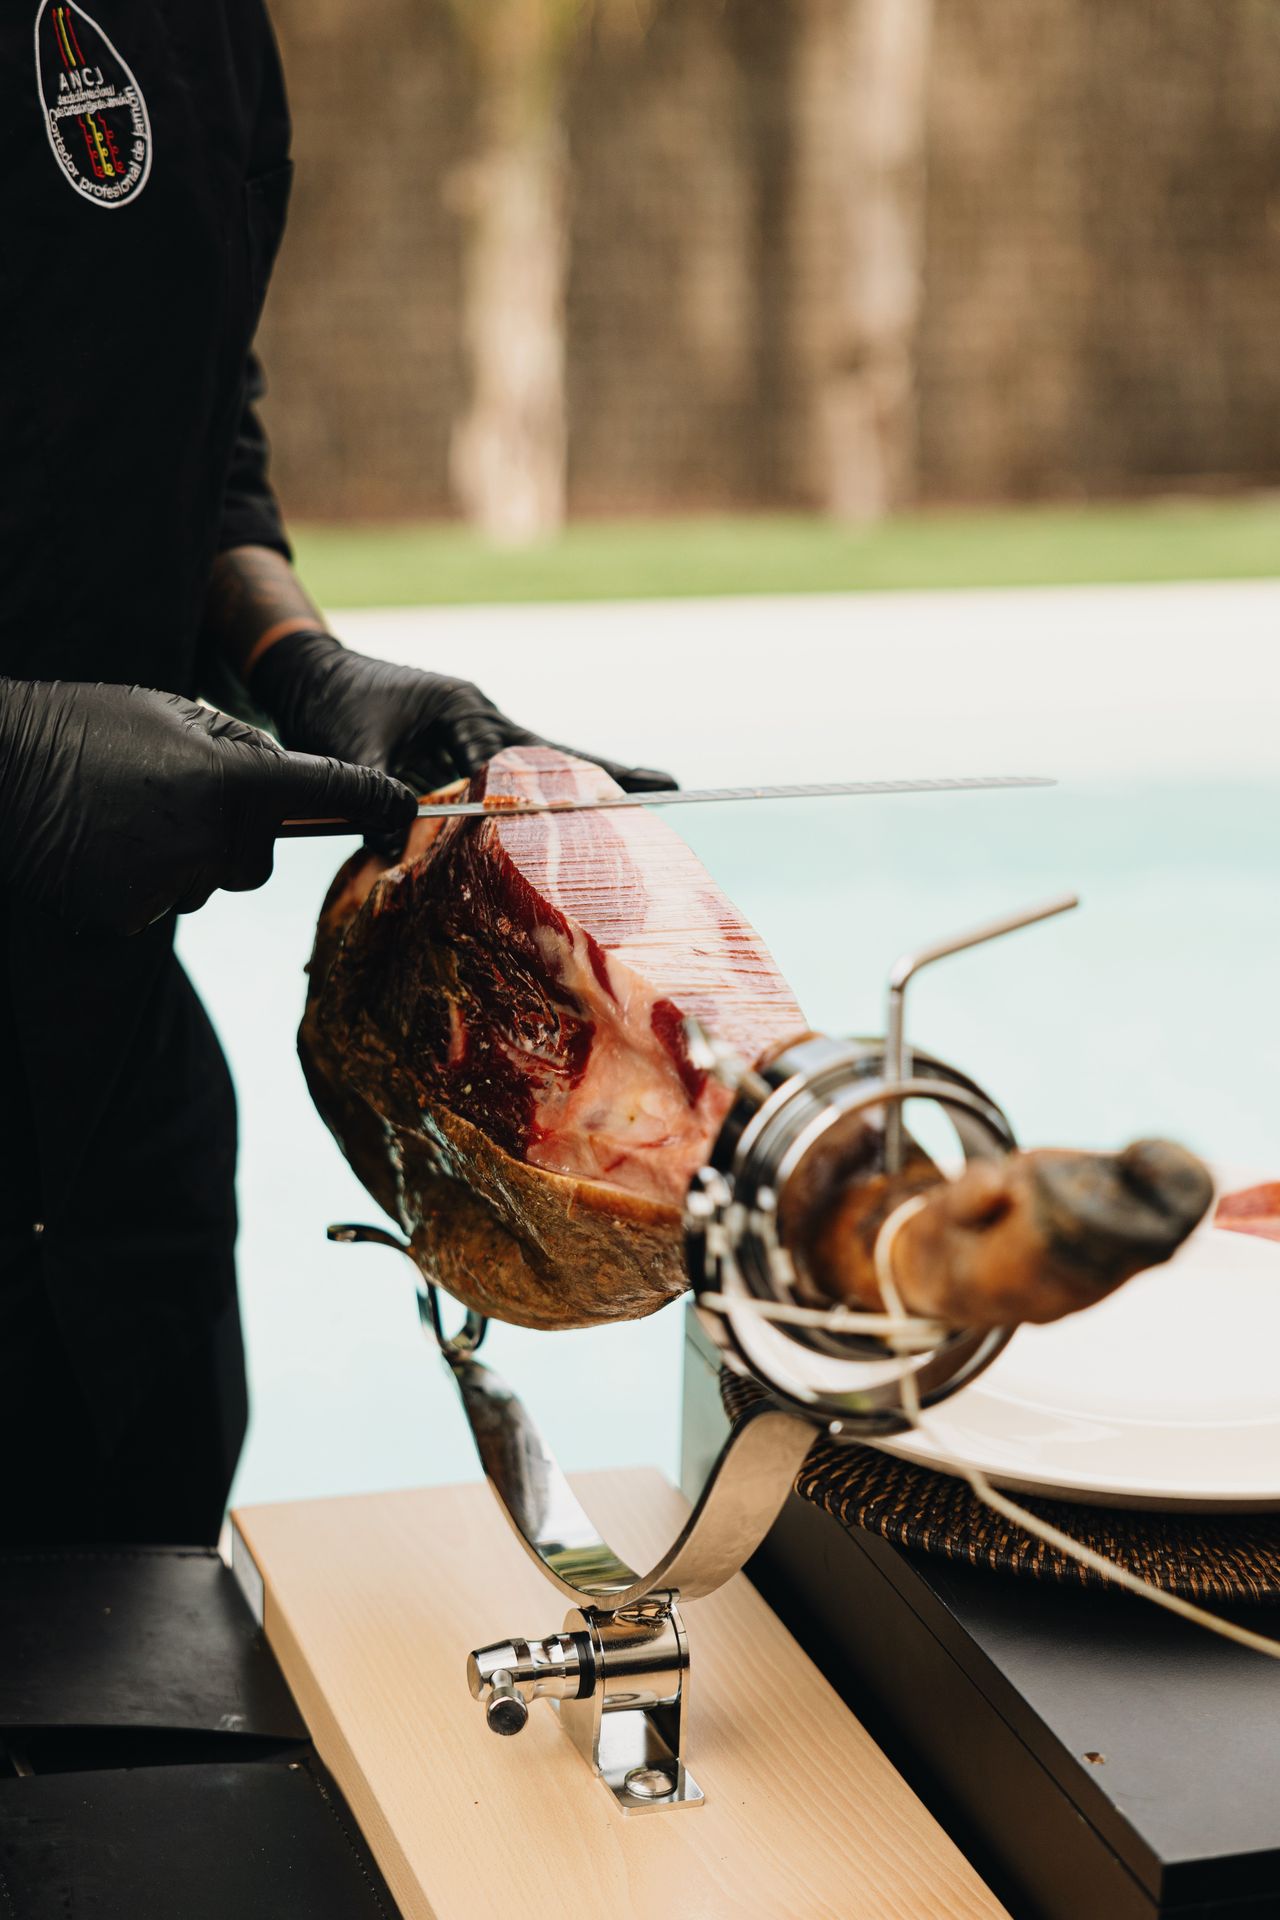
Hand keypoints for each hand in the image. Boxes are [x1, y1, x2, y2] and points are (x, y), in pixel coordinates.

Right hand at [0, 679, 415, 935]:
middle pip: (258, 856)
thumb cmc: (86, 725)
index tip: (405, 806)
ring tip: (127, 814)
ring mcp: (172, 882)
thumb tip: (291, 780)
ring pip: (207, 880)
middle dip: (235, 832)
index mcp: (232, 777)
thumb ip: (242, 747)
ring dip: (183, 855)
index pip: (330, 792)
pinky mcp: (131, 915)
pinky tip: (103, 845)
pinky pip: (161, 901)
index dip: (374, 798)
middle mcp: (213, 836)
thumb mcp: (174, 712)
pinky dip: (141, 879)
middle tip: (175, 794)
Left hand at [247, 632, 677, 795]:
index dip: (556, 786)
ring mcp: (474, 735)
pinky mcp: (461, 754)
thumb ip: (377, 797)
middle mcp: (479, 720)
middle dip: (608, 773)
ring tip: (646, 797)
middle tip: (668, 786)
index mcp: (461, 709)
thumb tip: (398, 852)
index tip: (598, 804)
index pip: (517, 757)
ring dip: (584, 786)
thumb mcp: (351, 752)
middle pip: (553, 755)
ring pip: (540, 767)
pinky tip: (569, 823)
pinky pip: (507, 784)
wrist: (307, 675)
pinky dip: (538, 803)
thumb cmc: (328, 705)